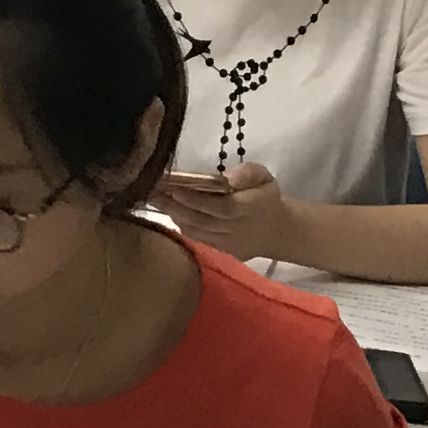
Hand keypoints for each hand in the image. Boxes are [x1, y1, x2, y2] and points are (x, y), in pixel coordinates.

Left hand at [154, 161, 290, 253]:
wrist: (275, 229)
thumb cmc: (263, 194)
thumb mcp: (262, 176)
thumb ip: (245, 174)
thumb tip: (223, 179)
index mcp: (254, 207)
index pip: (224, 207)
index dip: (198, 200)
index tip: (175, 189)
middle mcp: (242, 229)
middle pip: (205, 221)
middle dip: (177, 207)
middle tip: (153, 193)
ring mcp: (232, 244)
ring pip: (199, 232)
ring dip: (175, 216)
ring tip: (155, 201)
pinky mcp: (224, 253)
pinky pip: (200, 240)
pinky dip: (183, 227)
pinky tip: (171, 213)